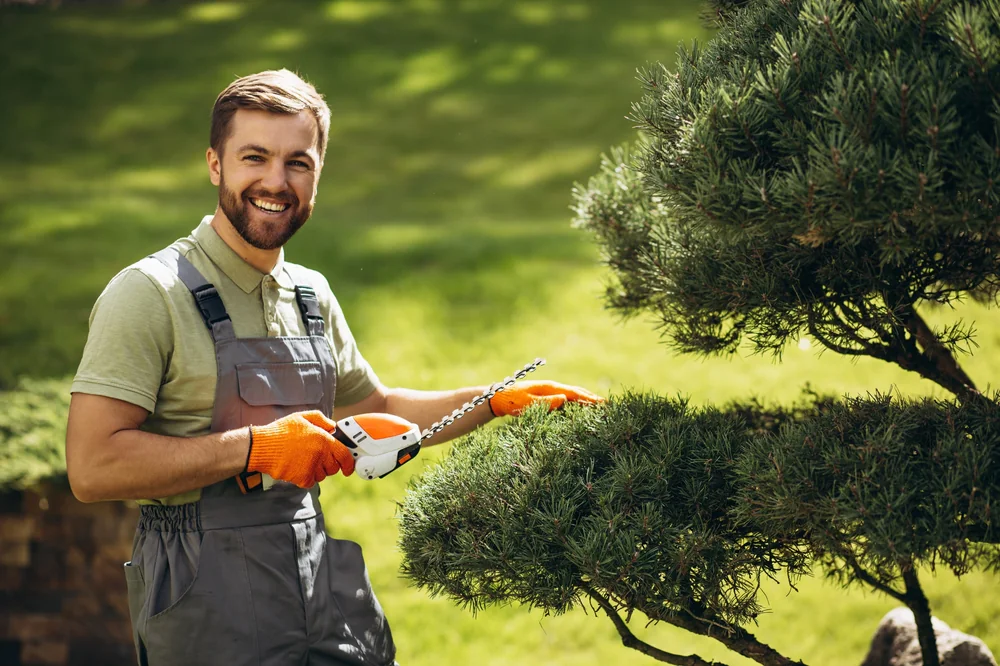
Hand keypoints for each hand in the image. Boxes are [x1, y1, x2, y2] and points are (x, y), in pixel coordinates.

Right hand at [247, 411, 355, 487]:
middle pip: (334, 467)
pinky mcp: (301, 478)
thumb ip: (321, 420)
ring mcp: (311, 467)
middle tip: (317, 458)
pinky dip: (305, 478)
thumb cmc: (280, 431)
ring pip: (322, 476)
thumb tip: (333, 427)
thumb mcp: (302, 417)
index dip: (349, 463)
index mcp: (323, 439)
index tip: (349, 468)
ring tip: (302, 460)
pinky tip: (296, 467)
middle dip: (329, 465)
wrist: (261, 446)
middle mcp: (320, 454)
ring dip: (316, 471)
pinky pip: (310, 482)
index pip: (344, 455)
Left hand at [488, 380, 603, 416]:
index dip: (589, 399)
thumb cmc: (512, 402)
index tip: (603, 404)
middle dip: (591, 398)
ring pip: (572, 394)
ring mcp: (549, 391)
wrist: (499, 397)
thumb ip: (547, 402)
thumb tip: (565, 399)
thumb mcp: (528, 403)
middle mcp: (552, 388)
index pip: (574, 393)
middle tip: (606, 405)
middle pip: (576, 392)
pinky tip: (579, 407)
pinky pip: (565, 399)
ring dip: (585, 399)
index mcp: (550, 388)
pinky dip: (576, 401)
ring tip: (597, 405)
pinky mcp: (546, 397)